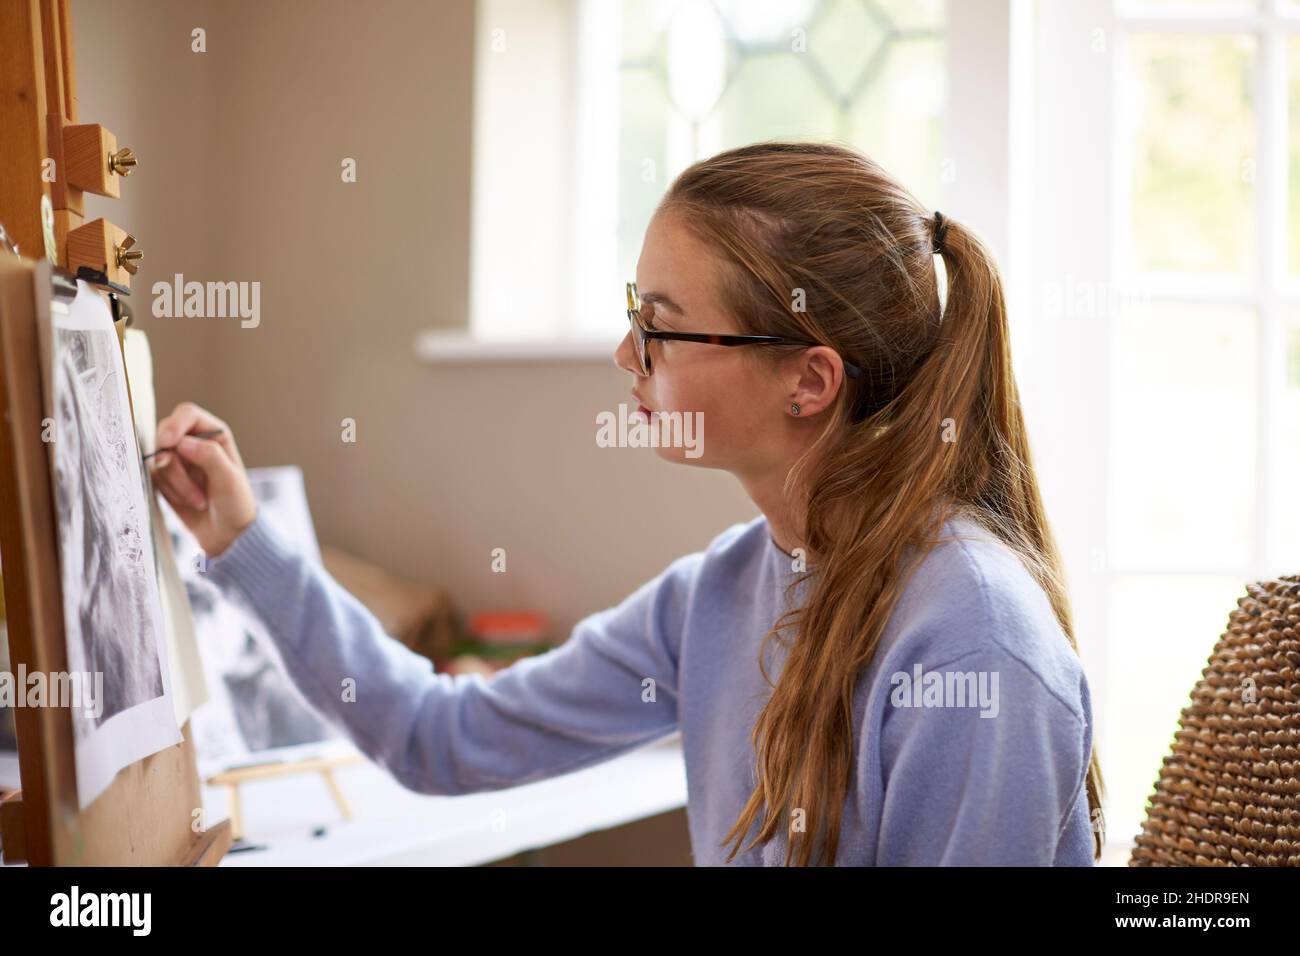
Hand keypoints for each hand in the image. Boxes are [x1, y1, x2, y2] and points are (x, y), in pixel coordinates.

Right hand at [150, 402, 256, 558]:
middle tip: (197, 490)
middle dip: (177, 465)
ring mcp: (177, 460)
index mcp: (214, 435)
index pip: (188, 414)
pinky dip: (169, 491)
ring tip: (200, 500)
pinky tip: (188, 502)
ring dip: (177, 484)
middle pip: (165, 435)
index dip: (175, 424)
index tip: (168, 442)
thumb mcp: (230, 479)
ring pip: (158, 459)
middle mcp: (194, 442)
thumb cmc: (236, 503)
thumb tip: (181, 442)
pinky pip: (154, 477)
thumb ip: (209, 456)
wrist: (227, 534)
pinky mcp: (165, 477)